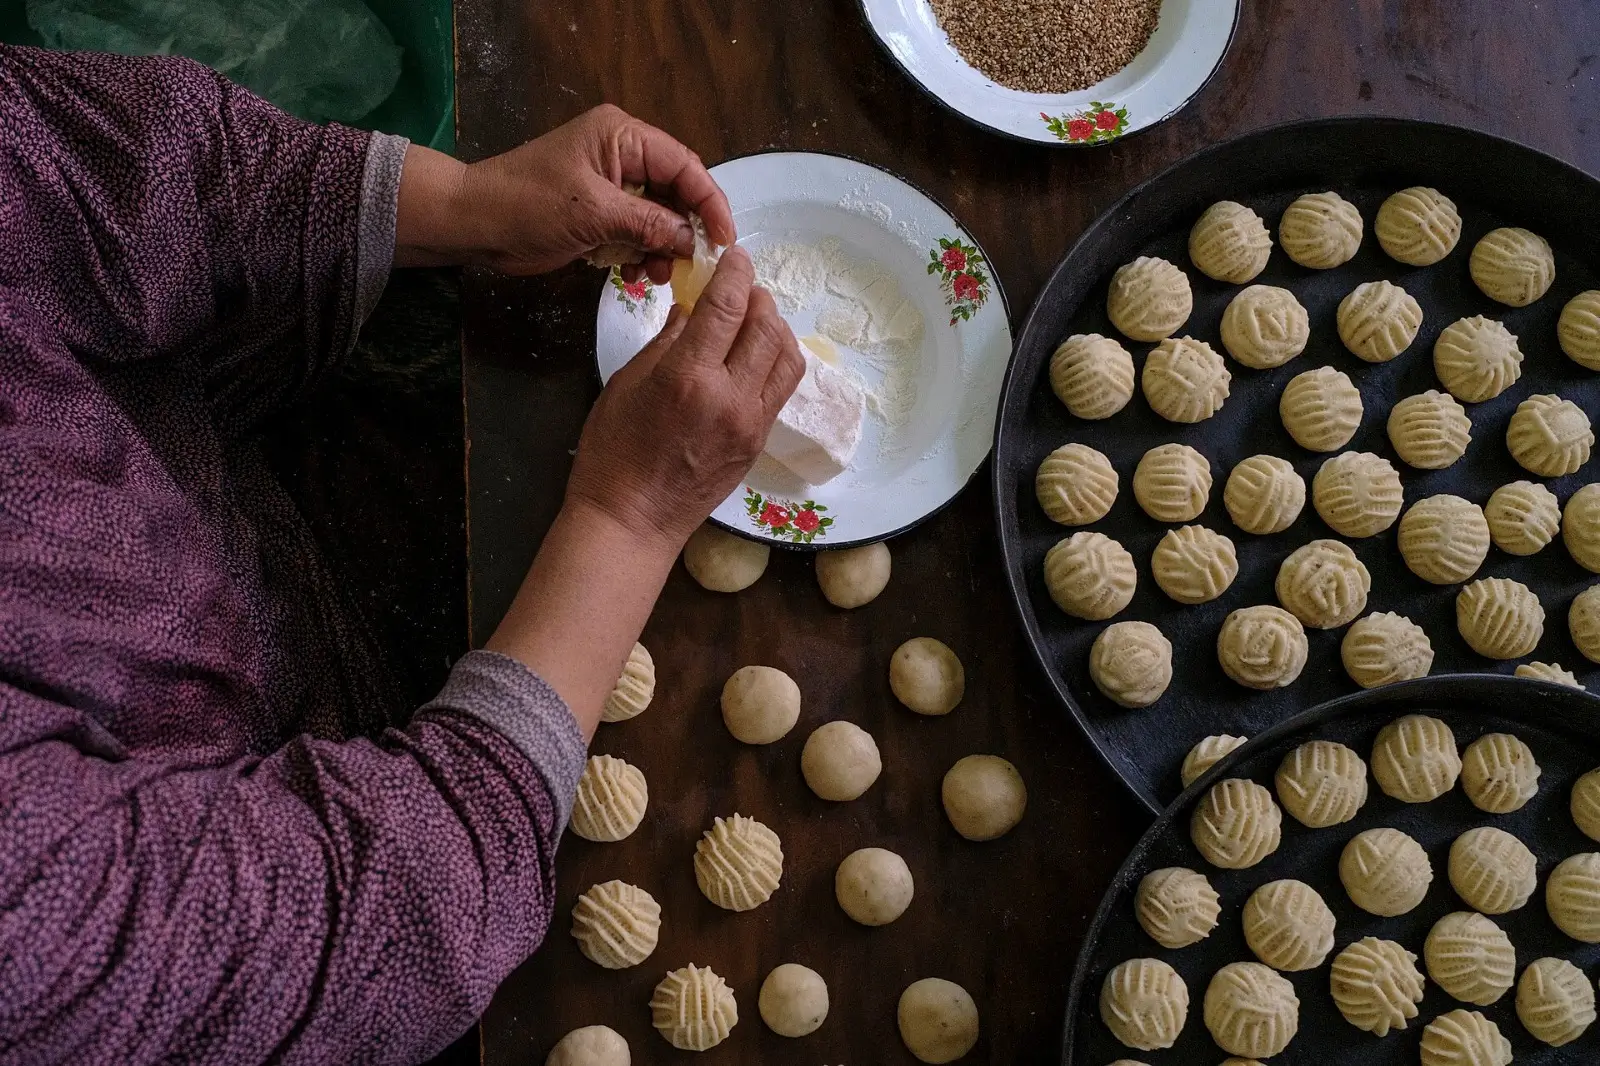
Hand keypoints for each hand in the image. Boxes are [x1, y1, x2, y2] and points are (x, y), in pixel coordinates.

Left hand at [394, 105, 733, 282]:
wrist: (473, 223)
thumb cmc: (526, 204)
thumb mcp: (595, 214)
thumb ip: (650, 224)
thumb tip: (692, 240)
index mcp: (623, 137)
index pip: (685, 166)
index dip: (710, 203)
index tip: (725, 241)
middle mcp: (622, 154)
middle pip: (676, 192)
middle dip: (685, 230)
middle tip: (691, 265)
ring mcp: (611, 183)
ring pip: (659, 216)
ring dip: (662, 248)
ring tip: (655, 274)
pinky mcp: (600, 211)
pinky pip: (636, 231)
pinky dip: (641, 253)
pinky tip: (634, 273)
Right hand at [564, 246, 805, 552]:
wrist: (632, 520)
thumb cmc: (613, 453)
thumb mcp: (627, 384)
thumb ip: (666, 342)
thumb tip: (692, 310)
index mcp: (688, 377)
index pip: (727, 307)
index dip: (735, 273)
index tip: (734, 256)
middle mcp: (729, 397)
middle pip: (765, 327)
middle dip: (757, 296)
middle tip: (742, 286)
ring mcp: (750, 422)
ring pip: (786, 357)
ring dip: (776, 327)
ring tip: (755, 317)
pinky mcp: (758, 441)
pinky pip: (782, 389)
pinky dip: (778, 360)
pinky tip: (759, 353)